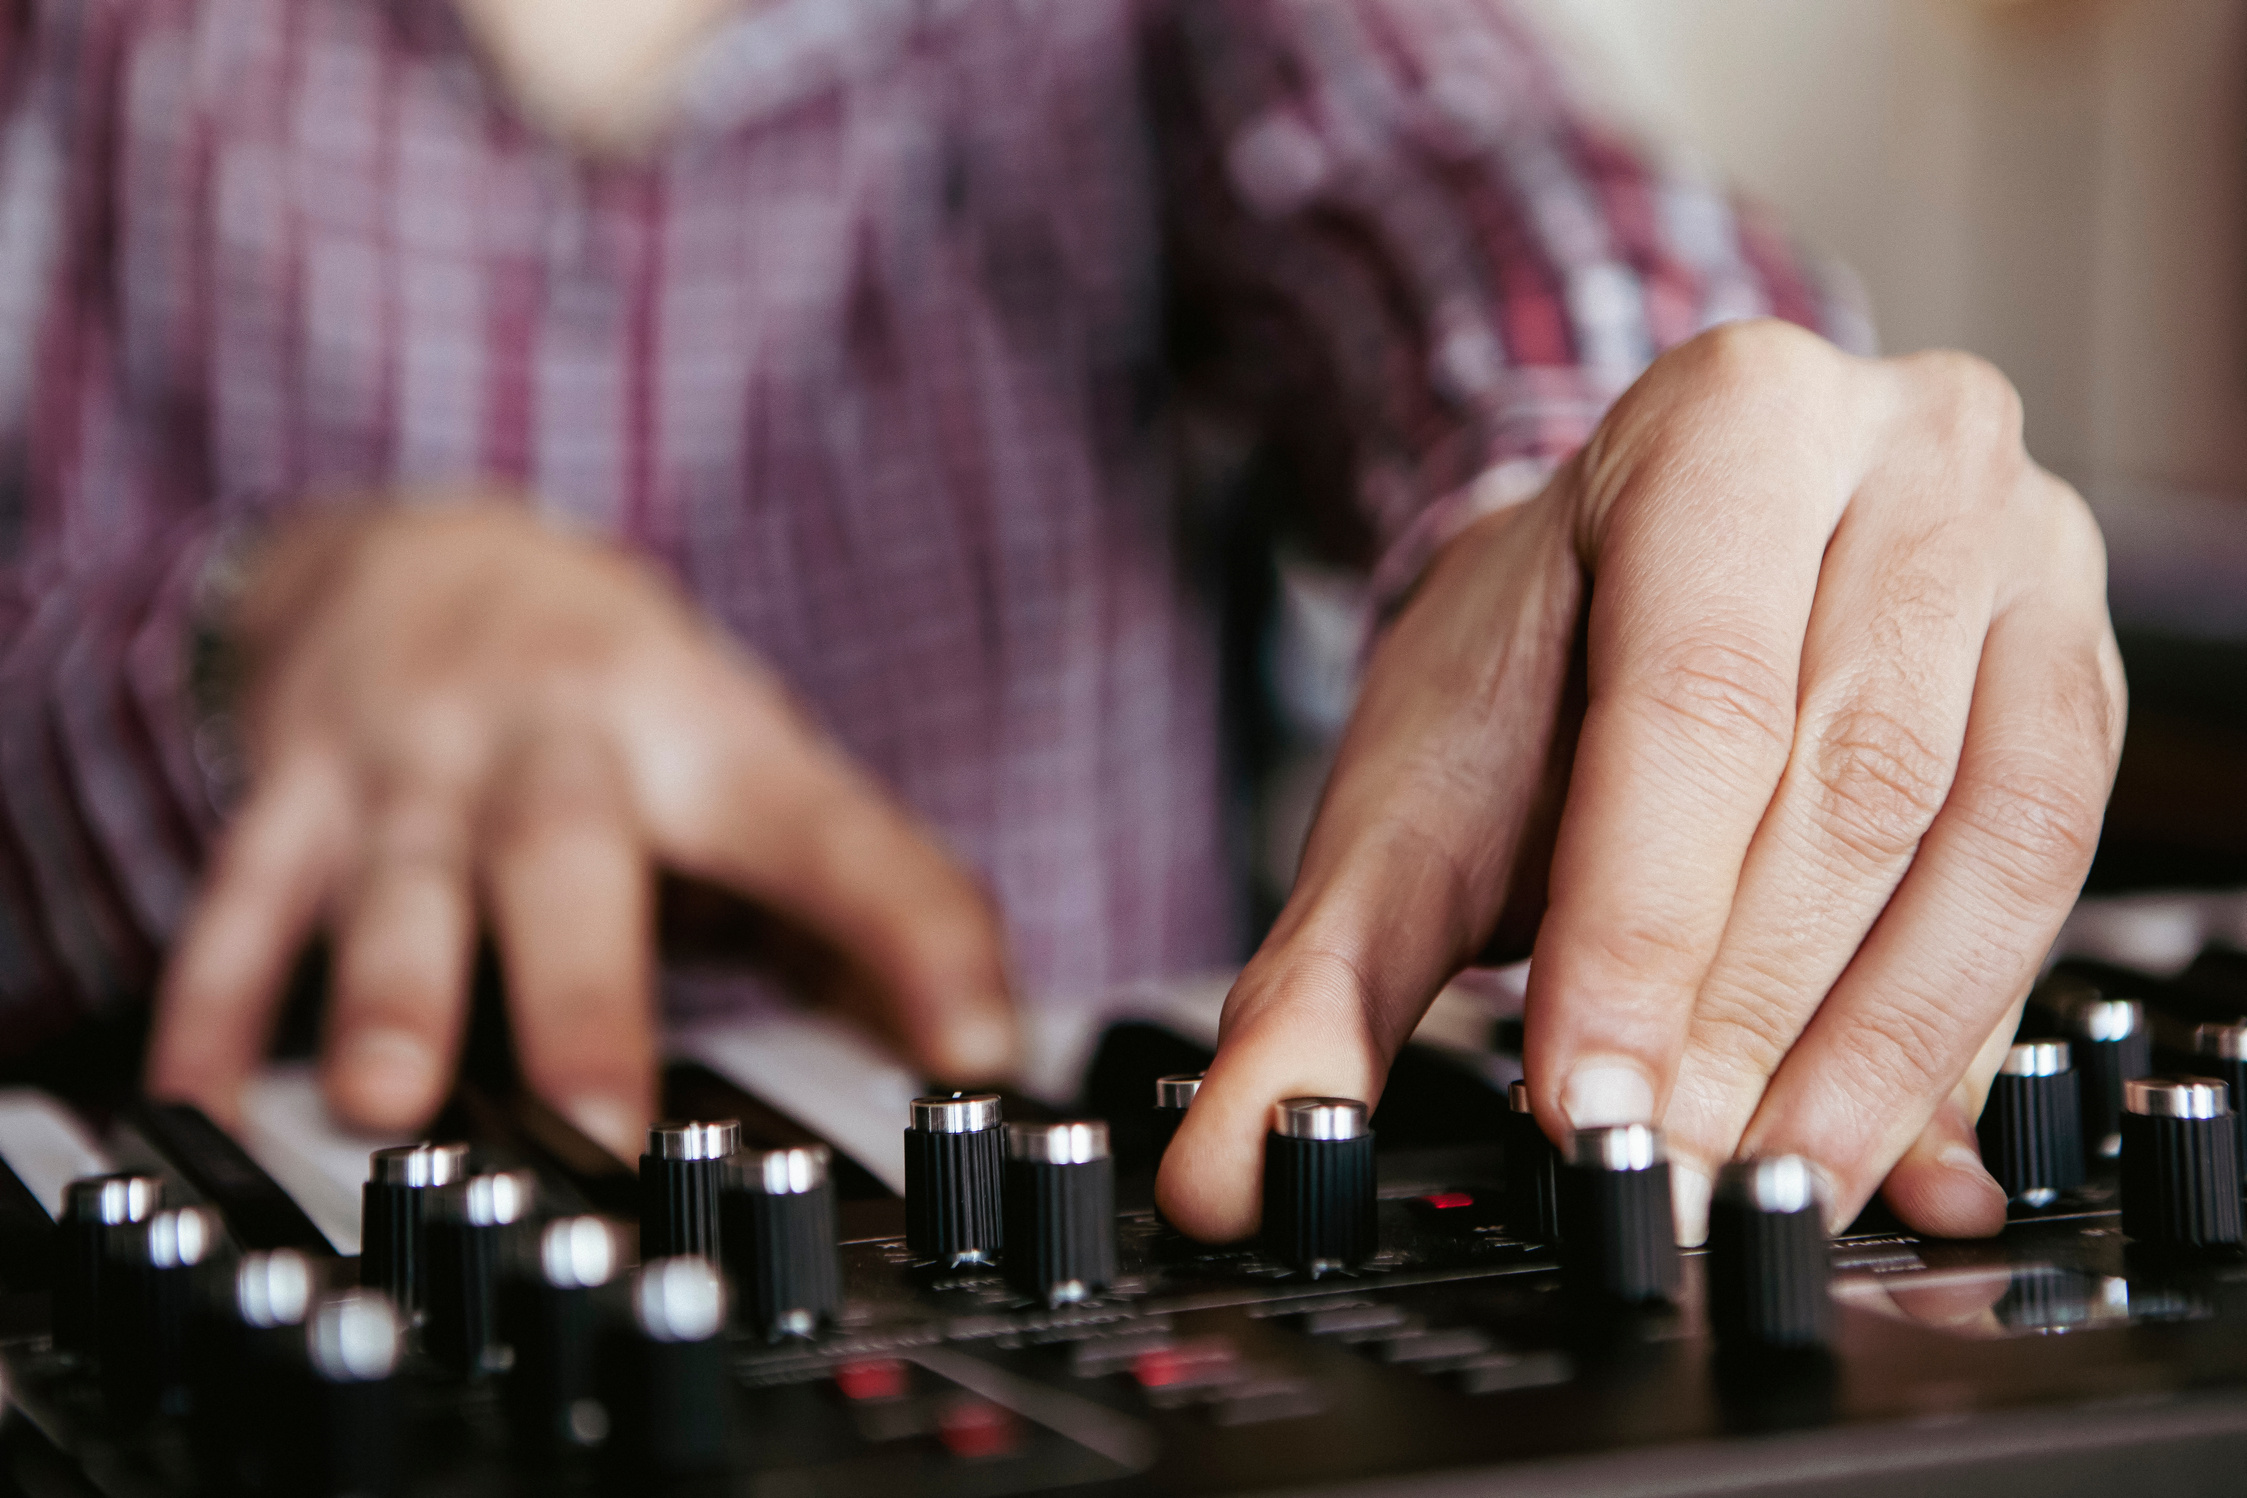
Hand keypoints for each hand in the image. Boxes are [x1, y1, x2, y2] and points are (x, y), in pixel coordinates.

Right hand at [147, 498, 1015, 1155]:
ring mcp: (415, 763)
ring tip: (387, 1102)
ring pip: (400, 878)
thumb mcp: (749, 765)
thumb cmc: (624, 699)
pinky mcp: (295, 791)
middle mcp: (558, 740)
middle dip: (583, 988)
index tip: (978, 1049)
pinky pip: (245, 900)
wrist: (425, 548)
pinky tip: (196, 1094)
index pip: (827, 833)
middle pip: (573, 851)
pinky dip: (216, 1001)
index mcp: (702, 736)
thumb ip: (861, 899)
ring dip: (391, 989)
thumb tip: (984, 1046)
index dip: (911, 934)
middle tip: (602, 1121)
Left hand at [1160, 321, 2123, 1243]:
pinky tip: (1896, 1146)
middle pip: (1851, 771)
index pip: (1696, 696)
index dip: (1647, 920)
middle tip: (1671, 1164)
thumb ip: (1320, 983)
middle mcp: (1907, 458)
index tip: (1592, 1094)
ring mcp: (2025, 555)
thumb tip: (1237, 1173)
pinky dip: (1964, 1025)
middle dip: (1752, 1008)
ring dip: (1877, 1047)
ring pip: (1985, 831)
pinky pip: (2051, 868)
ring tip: (1771, 1182)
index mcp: (1723, 423)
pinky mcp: (2084, 668)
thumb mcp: (1408, 790)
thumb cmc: (1533, 663)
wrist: (1640, 565)